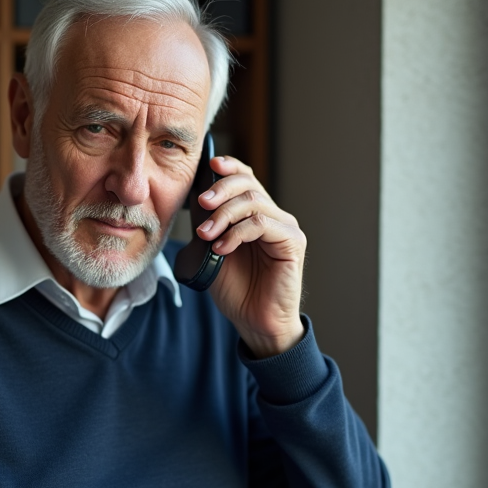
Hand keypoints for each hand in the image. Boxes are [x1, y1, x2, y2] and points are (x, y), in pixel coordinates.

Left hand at [194, 156, 306, 357]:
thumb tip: (195, 196)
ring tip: (206, 234)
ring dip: (224, 215)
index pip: (245, 178)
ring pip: (254, 202)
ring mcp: (285, 228)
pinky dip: (237, 233)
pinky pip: (263, 225)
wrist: (255, 321)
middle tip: (201, 203)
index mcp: (255, 214)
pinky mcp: (293, 243)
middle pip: (248, 184)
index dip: (229, 167)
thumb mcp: (212, 250)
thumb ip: (208, 224)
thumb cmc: (236, 289)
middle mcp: (273, 216)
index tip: (210, 165)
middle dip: (221, 189)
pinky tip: (222, 248)